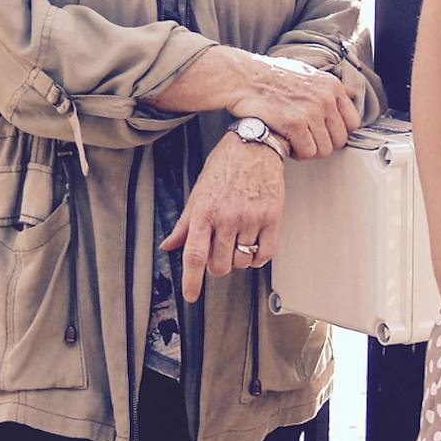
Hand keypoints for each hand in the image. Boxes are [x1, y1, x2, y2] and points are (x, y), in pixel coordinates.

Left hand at [161, 134, 283, 303]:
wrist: (254, 145)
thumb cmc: (224, 166)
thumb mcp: (198, 192)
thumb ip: (184, 224)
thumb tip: (168, 245)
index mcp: (204, 211)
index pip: (194, 255)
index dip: (191, 280)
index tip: (190, 296)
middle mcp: (226, 217)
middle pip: (220, 265)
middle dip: (217, 266)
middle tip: (218, 252)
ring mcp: (251, 219)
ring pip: (242, 262)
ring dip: (237, 261)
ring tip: (235, 244)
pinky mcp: (272, 218)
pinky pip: (265, 254)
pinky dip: (258, 258)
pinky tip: (253, 247)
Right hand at [232, 55, 357, 158]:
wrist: (242, 77)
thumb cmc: (270, 75)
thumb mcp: (307, 72)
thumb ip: (331, 86)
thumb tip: (353, 93)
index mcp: (332, 86)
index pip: (353, 122)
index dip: (337, 132)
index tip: (323, 133)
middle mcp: (325, 98)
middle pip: (340, 140)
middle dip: (323, 144)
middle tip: (306, 141)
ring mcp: (311, 111)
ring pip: (324, 150)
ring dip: (309, 151)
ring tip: (296, 143)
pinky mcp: (294, 124)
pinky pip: (307, 152)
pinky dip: (297, 154)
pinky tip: (288, 145)